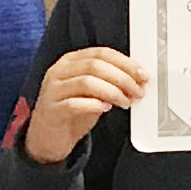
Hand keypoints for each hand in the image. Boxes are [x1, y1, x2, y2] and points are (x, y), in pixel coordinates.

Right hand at [25, 47, 145, 165]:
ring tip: (125, 102)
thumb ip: (110, 82)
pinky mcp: (52, 109)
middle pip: (96, 66)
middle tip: (137, 91)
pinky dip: (94, 105)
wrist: (48, 136)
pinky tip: (105, 108)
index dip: (125, 63)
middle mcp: (59, 72)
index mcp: (71, 61)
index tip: (142, 74)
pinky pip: (74, 103)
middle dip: (122, 78)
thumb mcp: (94, 91)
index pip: (101, 53)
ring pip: (87, 82)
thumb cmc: (73, 111)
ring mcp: (53, 90)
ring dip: (113, 92)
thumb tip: (137, 80)